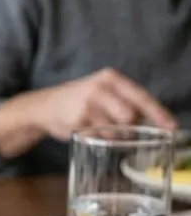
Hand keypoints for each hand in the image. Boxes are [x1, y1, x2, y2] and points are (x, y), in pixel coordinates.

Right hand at [33, 69, 176, 139]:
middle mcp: (101, 87)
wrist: (44, 106)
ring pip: (116, 129)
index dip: (158, 113)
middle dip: (128, 127)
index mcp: (111, 78)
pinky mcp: (79, 118)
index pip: (141, 96)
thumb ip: (125, 102)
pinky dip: (97, 137)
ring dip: (112, 135)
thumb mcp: (103, 92)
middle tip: (116, 127)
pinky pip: (101, 136)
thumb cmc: (78, 101)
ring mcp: (89, 103)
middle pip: (130, 116)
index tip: (171, 127)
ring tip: (97, 126)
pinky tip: (85, 128)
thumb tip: (152, 122)